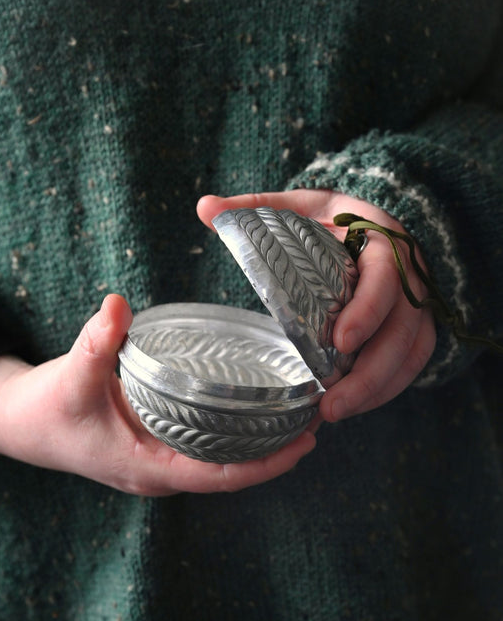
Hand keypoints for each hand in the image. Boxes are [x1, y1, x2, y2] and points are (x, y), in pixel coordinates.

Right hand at [0, 294, 315, 494]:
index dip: (267, 464)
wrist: (18, 424)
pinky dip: (237, 436)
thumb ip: (96, 343)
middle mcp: (160, 473)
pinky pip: (207, 450)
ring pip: (222, 464)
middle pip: (231, 473)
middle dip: (275, 454)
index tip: (306, 443)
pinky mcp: (156, 450)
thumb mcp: (69, 377)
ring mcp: (159, 464)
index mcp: (149, 468)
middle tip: (317, 420)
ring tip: (299, 415)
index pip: (221, 476)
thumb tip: (117, 305)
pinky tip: (256, 411)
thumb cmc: (44, 411)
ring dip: (261, 446)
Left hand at [197, 190, 435, 421]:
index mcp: (381, 239)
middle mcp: (409, 273)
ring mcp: (416, 303)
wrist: (369, 222)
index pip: (384, 277)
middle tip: (331, 404)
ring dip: (377, 389)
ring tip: (335, 413)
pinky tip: (352, 407)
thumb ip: (256, 206)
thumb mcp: (298, 206)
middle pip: (402, 328)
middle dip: (370, 372)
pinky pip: (411, 363)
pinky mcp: (415, 327)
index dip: (367, 311)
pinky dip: (385, 389)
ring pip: (410, 352)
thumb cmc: (329, 219)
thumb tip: (204, 207)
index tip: (339, 342)